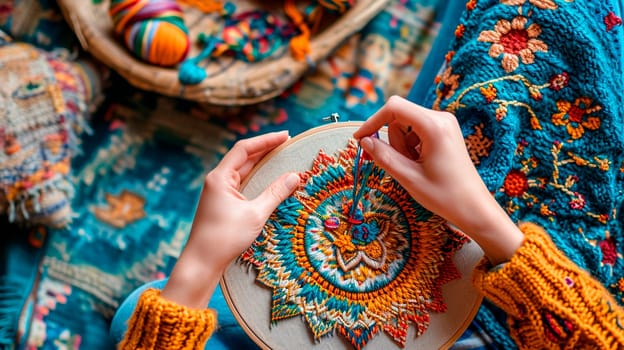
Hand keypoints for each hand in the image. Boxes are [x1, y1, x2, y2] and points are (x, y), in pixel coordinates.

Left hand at [162, 131, 299, 307]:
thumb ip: (275, 193)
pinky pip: (242, 184)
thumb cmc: (225, 237)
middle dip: (265, 150)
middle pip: (243, 157)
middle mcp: (217, 180)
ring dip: (262, 164)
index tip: (286, 135)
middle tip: (288, 144)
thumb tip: (295, 176)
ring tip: (282, 157)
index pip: (244, 149)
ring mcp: (218, 192)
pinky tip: (269, 180)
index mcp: (220, 177)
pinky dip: (257, 178)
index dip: (266, 140)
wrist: (202, 262)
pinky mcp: (222, 204)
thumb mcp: (255, 214)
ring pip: (243, 171)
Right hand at [354, 96, 522, 264]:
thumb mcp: (408, 177)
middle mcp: (440, 118)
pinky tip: (420, 166)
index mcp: (434, 125)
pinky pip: (415, 132)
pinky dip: (410, 148)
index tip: (359, 140)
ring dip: (401, 147)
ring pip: (405, 126)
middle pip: (399, 117)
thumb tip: (364, 141)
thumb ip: (384, 156)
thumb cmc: (444, 195)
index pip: (394, 108)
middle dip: (392, 141)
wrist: (474, 208)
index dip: (372, 122)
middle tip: (401, 166)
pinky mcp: (443, 132)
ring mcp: (443, 124)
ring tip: (413, 168)